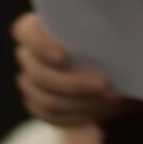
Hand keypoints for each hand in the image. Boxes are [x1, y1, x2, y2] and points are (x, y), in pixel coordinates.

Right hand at [12, 13, 130, 126]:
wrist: (118, 60)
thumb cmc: (112, 34)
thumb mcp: (110, 25)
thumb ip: (103, 26)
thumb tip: (112, 34)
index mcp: (36, 28)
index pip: (24, 33)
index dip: (39, 46)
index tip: (62, 57)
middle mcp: (29, 57)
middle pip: (38, 75)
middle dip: (72, 84)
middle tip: (105, 85)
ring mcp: (31, 85)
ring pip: (45, 102)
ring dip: (80, 103)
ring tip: (111, 99)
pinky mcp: (41, 107)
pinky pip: (53, 117)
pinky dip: (79, 116)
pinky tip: (102, 109)